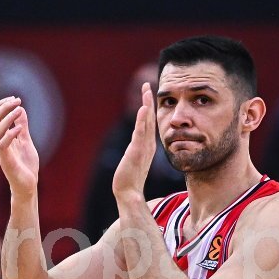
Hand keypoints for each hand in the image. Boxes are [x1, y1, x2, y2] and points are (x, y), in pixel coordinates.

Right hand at [0, 96, 39, 197]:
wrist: (28, 186)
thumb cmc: (26, 166)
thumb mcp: (25, 142)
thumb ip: (22, 127)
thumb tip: (21, 109)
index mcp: (2, 137)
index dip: (2, 105)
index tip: (15, 98)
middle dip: (3, 107)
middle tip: (17, 100)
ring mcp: (2, 152)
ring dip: (8, 117)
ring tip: (19, 109)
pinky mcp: (7, 161)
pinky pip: (3, 145)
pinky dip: (11, 134)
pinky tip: (20, 129)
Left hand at [111, 82, 156, 199]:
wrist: (129, 193)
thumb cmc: (130, 180)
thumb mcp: (134, 162)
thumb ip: (136, 153)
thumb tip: (136, 149)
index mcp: (147, 146)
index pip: (149, 123)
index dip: (149, 108)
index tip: (148, 93)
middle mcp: (148, 144)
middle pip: (149, 119)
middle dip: (148, 101)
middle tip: (147, 85)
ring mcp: (143, 147)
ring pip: (146, 122)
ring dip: (147, 105)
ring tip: (147, 90)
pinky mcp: (137, 151)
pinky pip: (141, 132)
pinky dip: (143, 120)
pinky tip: (144, 108)